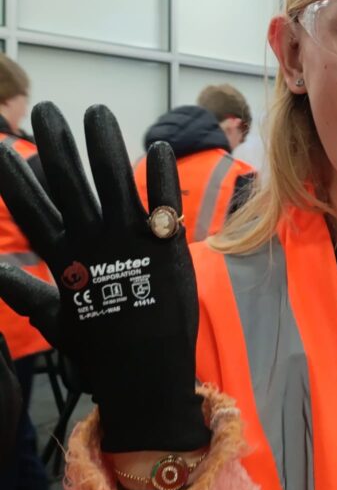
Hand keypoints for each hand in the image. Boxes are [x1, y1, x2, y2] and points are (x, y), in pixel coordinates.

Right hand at [0, 103, 208, 453]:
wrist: (147, 379)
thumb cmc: (99, 349)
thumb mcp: (53, 320)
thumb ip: (21, 290)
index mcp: (65, 261)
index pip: (32, 210)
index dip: (13, 177)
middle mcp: (94, 246)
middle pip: (70, 185)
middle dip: (55, 145)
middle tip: (43, 110)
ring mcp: (133, 244)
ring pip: (115, 182)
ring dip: (105, 145)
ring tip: (95, 111)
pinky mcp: (168, 247)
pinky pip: (165, 204)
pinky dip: (161, 177)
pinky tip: (158, 146)